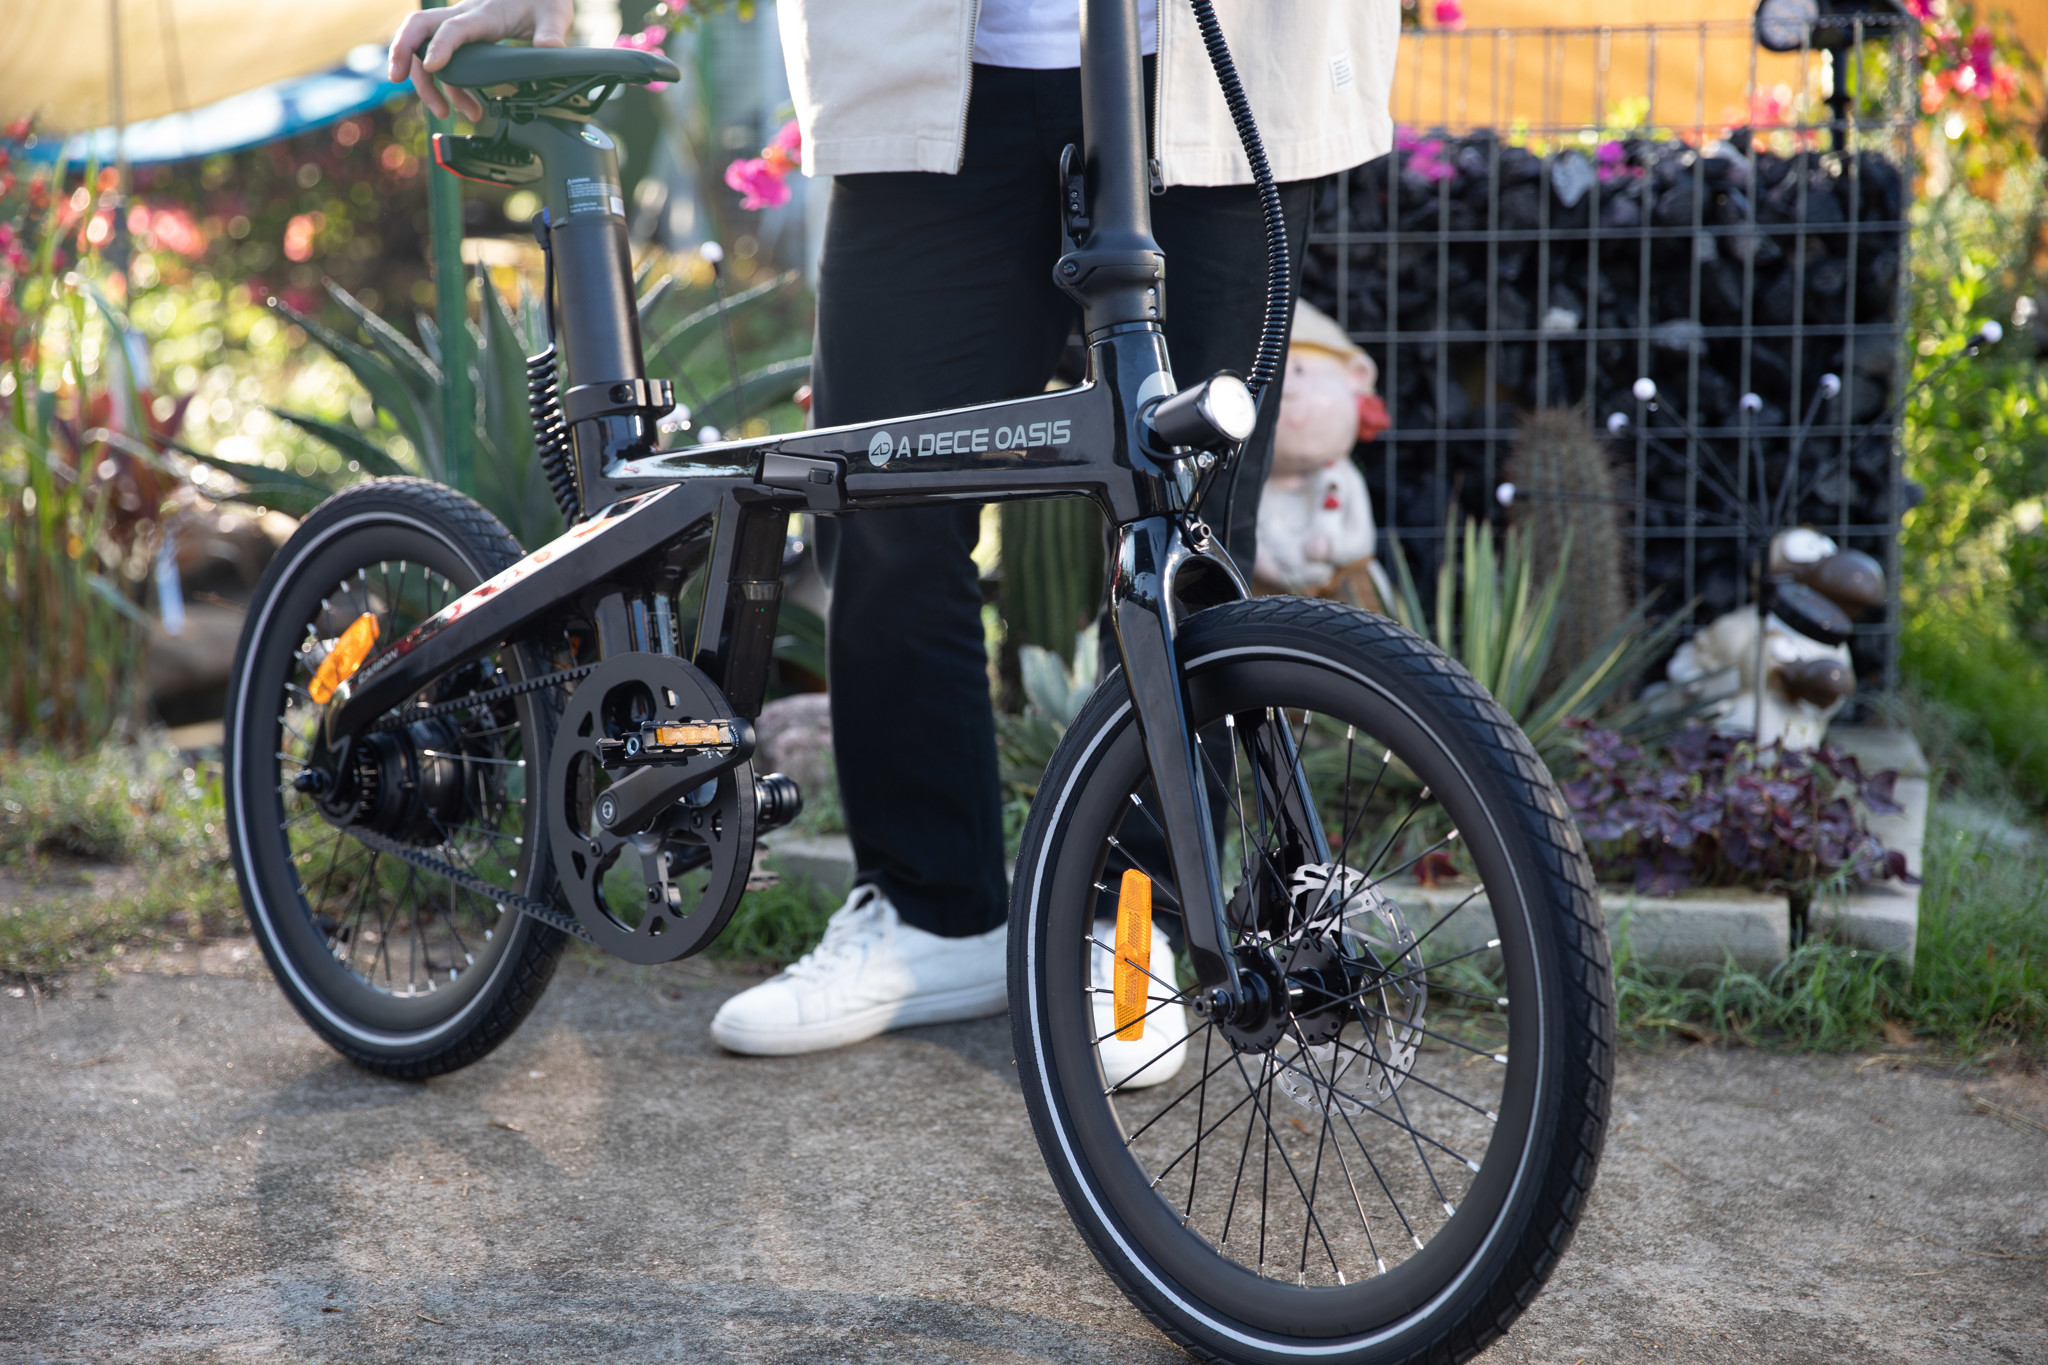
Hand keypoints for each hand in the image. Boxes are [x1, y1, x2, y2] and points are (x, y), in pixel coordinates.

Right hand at [387, 0, 574, 120]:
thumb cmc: (543, 0)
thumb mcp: (554, 14)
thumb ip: (551, 32)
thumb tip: (549, 48)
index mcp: (485, 13)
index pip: (455, 27)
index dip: (441, 46)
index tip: (434, 67)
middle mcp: (464, 15)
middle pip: (420, 27)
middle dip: (403, 51)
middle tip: (397, 78)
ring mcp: (459, 24)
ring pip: (423, 44)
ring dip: (426, 80)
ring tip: (444, 113)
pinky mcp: (460, 35)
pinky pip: (438, 55)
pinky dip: (442, 82)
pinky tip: (459, 105)